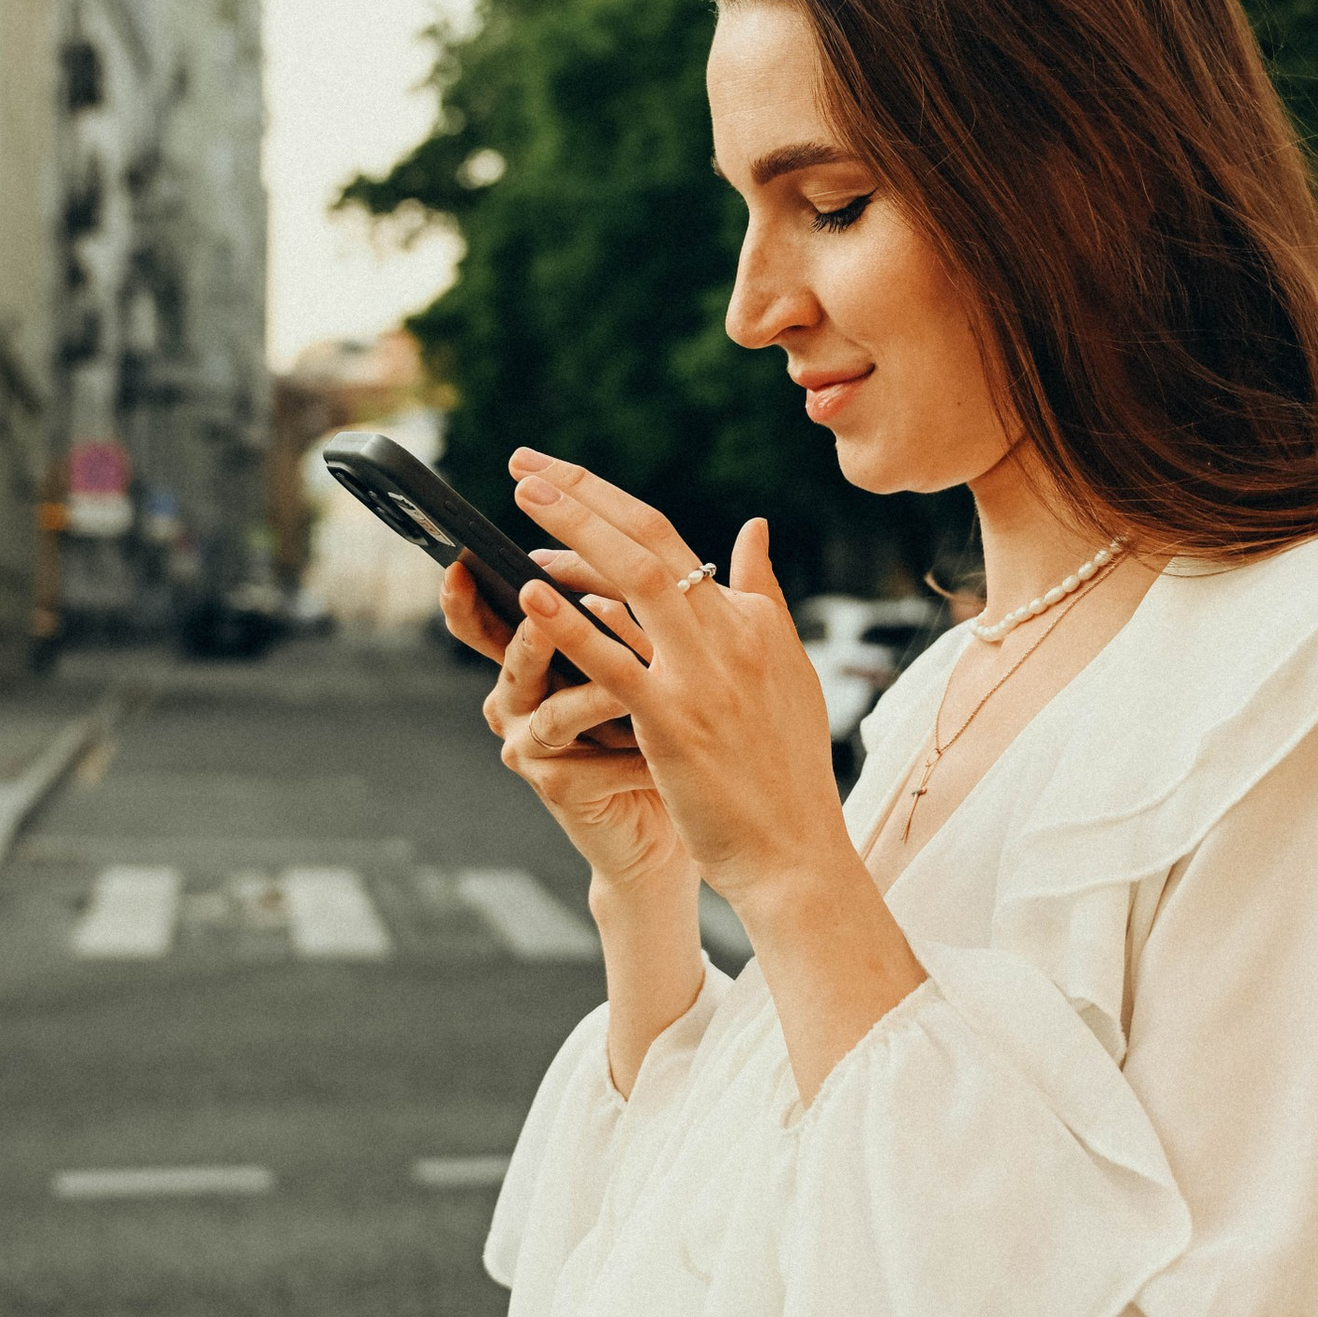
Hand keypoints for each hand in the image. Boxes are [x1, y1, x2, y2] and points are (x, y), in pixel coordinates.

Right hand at [442, 554, 688, 902]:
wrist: (675, 803)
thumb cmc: (661, 717)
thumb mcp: (652, 652)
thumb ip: (647, 599)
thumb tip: (691, 531)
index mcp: (531, 657)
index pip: (491, 616)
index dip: (468, 593)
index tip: (461, 561)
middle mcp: (519, 698)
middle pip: (513, 659)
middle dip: (529, 633)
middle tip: (536, 603)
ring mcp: (532, 746)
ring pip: (553, 714)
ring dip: (592, 696)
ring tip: (622, 689)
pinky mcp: (558, 788)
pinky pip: (590, 764)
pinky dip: (629, 752)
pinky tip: (661, 749)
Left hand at [505, 453, 848, 916]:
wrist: (797, 853)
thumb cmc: (786, 770)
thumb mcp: (788, 668)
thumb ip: (763, 594)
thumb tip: (754, 526)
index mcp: (753, 618)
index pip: (671, 538)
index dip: (607, 503)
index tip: (560, 479)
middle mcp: (732, 634)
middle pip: (649, 538)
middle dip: (580, 493)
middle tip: (522, 464)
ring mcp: (704, 676)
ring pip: (634, 579)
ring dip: (573, 531)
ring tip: (520, 500)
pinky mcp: (675, 723)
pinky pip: (614, 663)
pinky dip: (573, 624)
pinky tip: (531, 595)